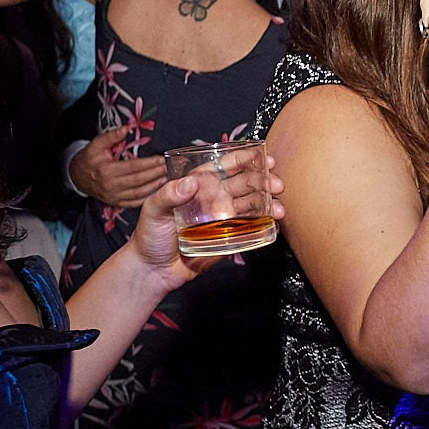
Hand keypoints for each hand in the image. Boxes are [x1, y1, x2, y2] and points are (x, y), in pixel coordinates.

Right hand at [70, 125, 167, 207]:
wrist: (77, 177)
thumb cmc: (89, 158)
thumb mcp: (96, 144)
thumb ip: (111, 136)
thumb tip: (127, 128)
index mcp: (106, 170)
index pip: (133, 167)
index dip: (149, 163)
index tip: (162, 158)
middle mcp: (111, 186)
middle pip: (139, 180)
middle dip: (157, 174)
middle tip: (171, 167)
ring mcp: (114, 197)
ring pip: (139, 193)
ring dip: (156, 186)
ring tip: (168, 178)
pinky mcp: (116, 203)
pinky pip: (135, 202)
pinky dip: (148, 197)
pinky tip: (158, 190)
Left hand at [124, 150, 284, 288]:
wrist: (153, 270)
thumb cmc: (149, 236)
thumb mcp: (152, 210)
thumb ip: (168, 195)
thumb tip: (189, 182)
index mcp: (199, 185)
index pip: (225, 166)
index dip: (245, 160)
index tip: (263, 158)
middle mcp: (215, 198)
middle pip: (246, 184)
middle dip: (264, 181)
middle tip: (276, 185)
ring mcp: (225, 218)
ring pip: (253, 205)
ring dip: (269, 204)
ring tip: (280, 209)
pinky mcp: (230, 238)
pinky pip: (251, 230)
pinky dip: (266, 226)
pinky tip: (275, 225)